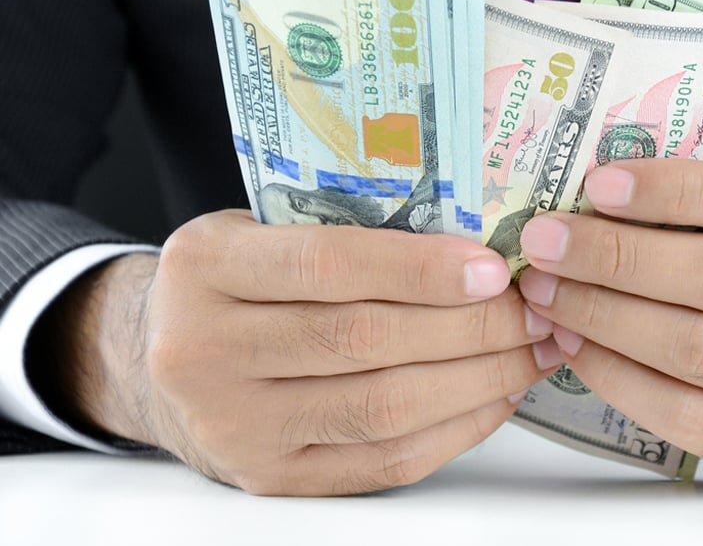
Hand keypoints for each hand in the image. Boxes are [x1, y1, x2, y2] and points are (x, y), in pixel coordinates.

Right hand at [51, 210, 561, 494]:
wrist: (162, 357)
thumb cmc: (233, 284)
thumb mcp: (260, 231)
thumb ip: (343, 233)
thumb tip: (472, 248)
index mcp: (207, 269)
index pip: (328, 267)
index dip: (419, 269)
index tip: (493, 269)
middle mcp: (206, 352)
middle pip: (365, 341)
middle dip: (470, 327)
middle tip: (534, 311)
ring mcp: (237, 427)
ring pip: (383, 407)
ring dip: (477, 379)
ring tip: (530, 352)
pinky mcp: (272, 478)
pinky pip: (384, 462)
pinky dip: (453, 428)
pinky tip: (492, 396)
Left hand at [518, 160, 702, 488]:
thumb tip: (599, 195)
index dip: (674, 191)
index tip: (597, 186)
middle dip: (617, 257)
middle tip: (545, 243)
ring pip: (695, 347)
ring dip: (602, 315)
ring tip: (546, 292)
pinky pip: (680, 411)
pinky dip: (613, 373)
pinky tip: (574, 342)